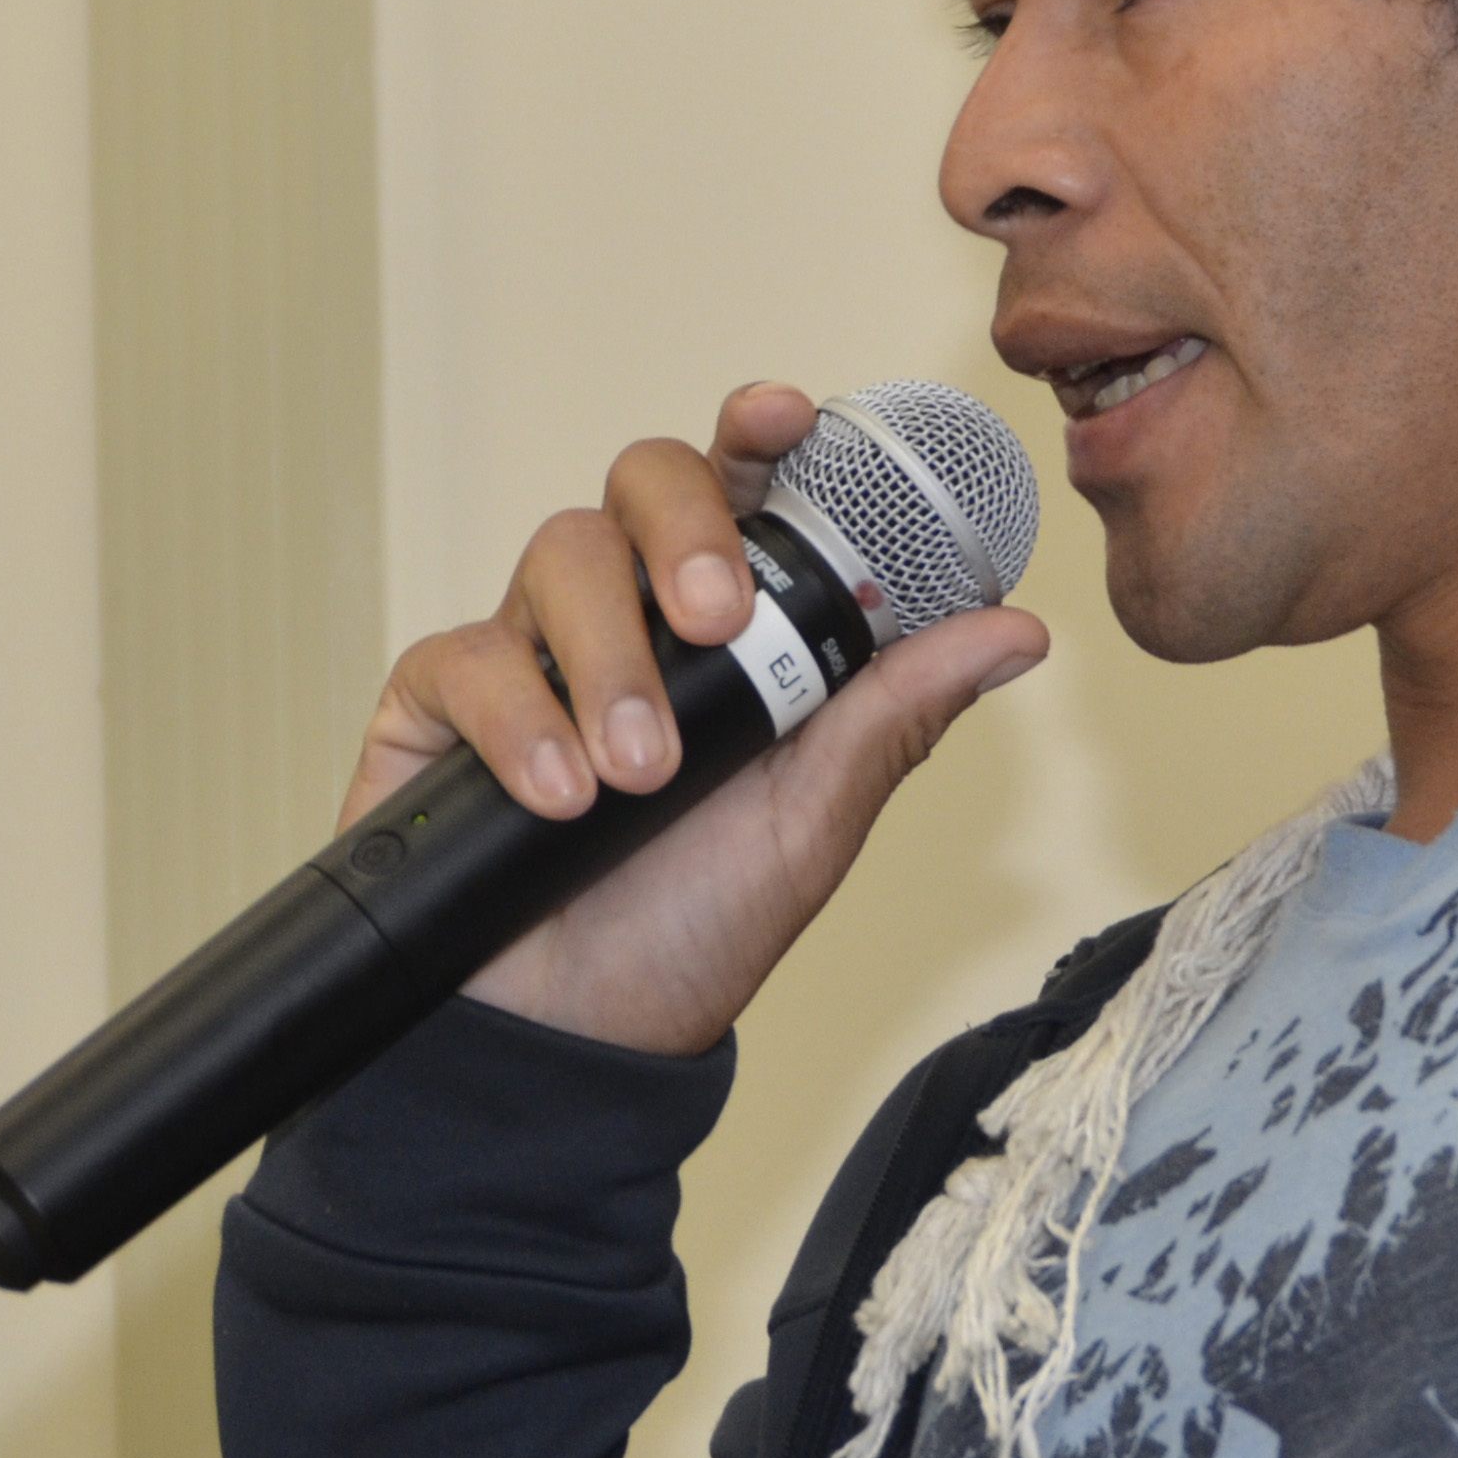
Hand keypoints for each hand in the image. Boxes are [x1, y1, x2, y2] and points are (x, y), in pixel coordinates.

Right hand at [339, 383, 1049, 1056]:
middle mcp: (628, 612)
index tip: (784, 417)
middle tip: (716, 618)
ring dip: (612, 659)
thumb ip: (896, 714)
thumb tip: (1018, 631)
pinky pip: (467, 656)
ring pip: (560, 552)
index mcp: (727, 623)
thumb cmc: (692, 927)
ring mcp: (530, 648)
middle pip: (642, 481)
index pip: (742, 488)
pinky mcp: (438, 703)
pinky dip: (520, 722)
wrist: (575, 1041)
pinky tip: (558, 796)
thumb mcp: (815, 820)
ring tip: (640, 772)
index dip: (757, 432)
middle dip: (685, 528)